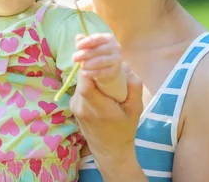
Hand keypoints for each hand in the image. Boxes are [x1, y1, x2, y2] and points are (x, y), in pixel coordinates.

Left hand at [70, 34, 142, 165]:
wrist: (109, 150)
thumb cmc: (124, 130)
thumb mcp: (136, 109)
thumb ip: (133, 86)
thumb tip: (125, 64)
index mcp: (98, 107)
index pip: (86, 81)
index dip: (91, 66)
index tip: (101, 58)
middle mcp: (82, 106)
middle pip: (82, 78)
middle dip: (91, 65)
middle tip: (102, 58)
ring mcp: (75, 106)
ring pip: (79, 81)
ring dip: (89, 73)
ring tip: (101, 69)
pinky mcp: (73, 106)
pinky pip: (79, 88)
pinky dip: (87, 81)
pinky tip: (97, 82)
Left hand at [72, 33, 121, 82]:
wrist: (108, 69)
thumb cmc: (96, 54)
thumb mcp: (90, 46)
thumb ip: (84, 41)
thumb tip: (78, 37)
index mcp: (108, 38)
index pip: (97, 38)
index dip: (87, 42)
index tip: (77, 46)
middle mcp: (115, 47)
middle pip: (98, 50)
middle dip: (85, 54)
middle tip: (74, 58)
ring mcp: (117, 59)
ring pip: (101, 61)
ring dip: (88, 64)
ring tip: (80, 66)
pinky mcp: (115, 71)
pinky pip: (102, 72)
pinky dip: (91, 73)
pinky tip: (83, 73)